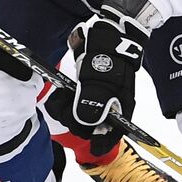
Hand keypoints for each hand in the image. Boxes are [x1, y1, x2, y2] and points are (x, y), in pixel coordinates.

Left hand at [45, 6, 148, 156]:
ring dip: (65, 110)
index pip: (115, 133)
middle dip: (76, 120)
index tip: (95, 149)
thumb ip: (93, 105)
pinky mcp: (84, 89)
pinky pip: (70, 104)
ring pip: (78, 116)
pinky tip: (60, 93)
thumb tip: (84, 124)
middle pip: (91, 126)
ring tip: (61, 96)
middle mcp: (109, 106)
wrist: (107, 32)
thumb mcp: (102, 82)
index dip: (105, 142)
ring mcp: (96, 97)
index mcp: (121, 107)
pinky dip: (62, 101)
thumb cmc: (109, 57)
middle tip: (67, 105)